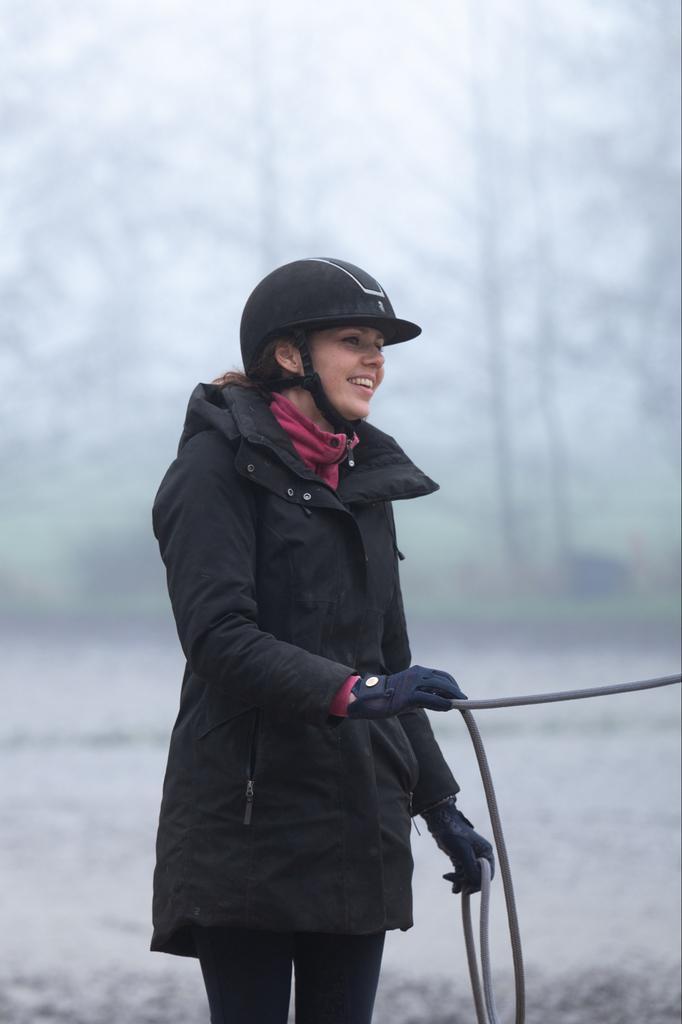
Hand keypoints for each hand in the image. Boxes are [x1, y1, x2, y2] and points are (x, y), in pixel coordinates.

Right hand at [347, 665, 466, 719]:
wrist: (368, 698)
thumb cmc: (390, 697)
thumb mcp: (410, 694)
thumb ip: (426, 696)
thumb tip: (444, 702)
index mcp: (417, 671)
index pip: (441, 675)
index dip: (452, 684)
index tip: (459, 694)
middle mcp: (416, 674)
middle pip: (443, 680)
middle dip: (455, 690)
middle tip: (464, 700)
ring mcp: (412, 683)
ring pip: (439, 687)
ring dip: (452, 696)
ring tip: (460, 704)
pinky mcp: (407, 695)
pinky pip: (429, 698)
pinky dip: (441, 703)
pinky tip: (448, 707)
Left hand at [422, 795, 494, 894]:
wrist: (439, 822)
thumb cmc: (453, 833)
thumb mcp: (463, 852)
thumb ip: (471, 868)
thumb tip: (476, 884)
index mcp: (486, 851)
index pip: (488, 874)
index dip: (480, 883)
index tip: (469, 888)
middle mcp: (480, 855)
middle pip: (478, 877)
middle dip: (468, 881)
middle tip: (458, 885)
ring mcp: (470, 858)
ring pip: (468, 876)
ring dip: (460, 880)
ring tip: (448, 877)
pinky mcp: (461, 859)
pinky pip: (462, 873)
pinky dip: (457, 879)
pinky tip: (451, 883)